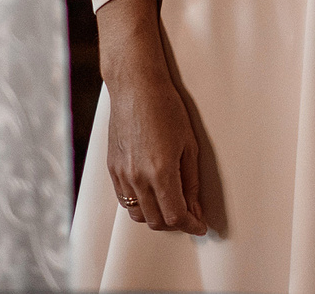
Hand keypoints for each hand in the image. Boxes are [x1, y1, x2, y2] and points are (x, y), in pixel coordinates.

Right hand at [96, 0, 206, 234]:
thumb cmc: (168, 110)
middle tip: (190, 215)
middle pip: (156, 220)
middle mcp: (138, 178)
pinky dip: (140, 205)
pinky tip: (153, 194)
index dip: (191, 225)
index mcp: (161, 172)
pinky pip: (125, 201)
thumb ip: (191, 181)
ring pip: (137, 214)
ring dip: (156, 216)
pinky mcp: (112, 169)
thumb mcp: (189, 145)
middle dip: (175, 223)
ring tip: (172, 205)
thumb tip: (196, 209)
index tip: (202, 226)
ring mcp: (122, 175)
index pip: (176, 215)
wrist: (136, 89)